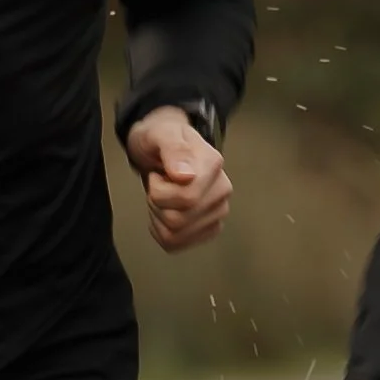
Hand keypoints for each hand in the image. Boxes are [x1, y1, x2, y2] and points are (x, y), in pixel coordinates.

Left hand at [125, 105, 231, 251]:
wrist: (161, 147)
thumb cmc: (160, 140)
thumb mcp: (160, 134)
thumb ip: (173, 150)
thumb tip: (185, 175)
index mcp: (213, 164)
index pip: (187, 198)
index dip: (160, 190)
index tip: (159, 174)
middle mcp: (222, 190)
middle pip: (178, 220)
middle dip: (157, 203)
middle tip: (158, 184)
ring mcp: (218, 212)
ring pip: (175, 235)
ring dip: (158, 217)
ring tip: (162, 196)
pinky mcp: (210, 229)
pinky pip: (176, 244)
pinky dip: (161, 231)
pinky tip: (164, 212)